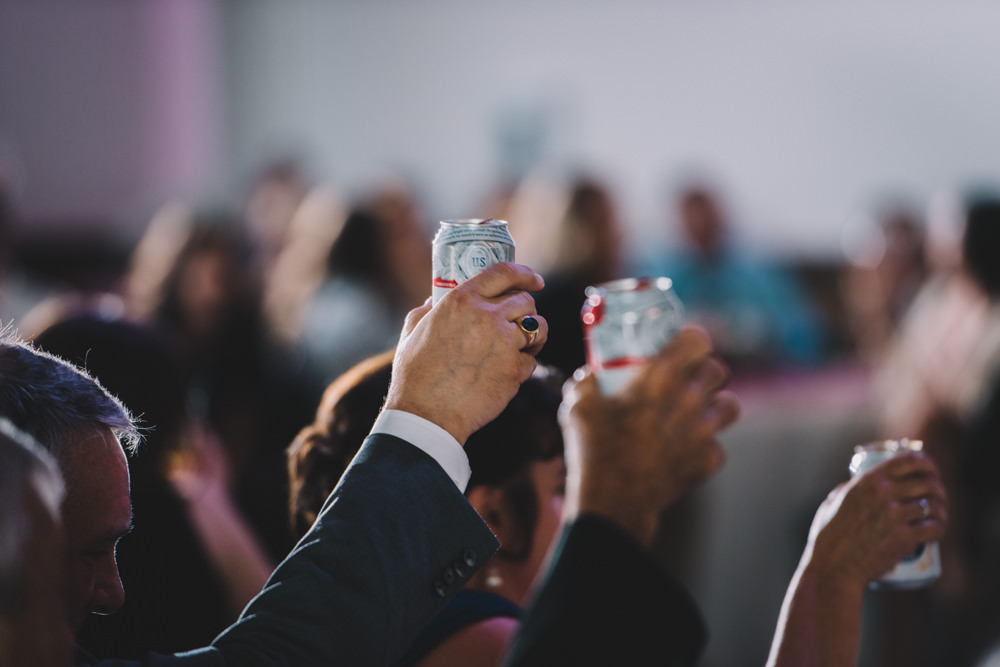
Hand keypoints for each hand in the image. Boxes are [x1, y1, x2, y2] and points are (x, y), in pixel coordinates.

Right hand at [384, 262, 546, 444]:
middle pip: (525, 301)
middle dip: (526, 310)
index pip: (503, 272)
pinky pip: (531, 360)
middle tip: (520, 321)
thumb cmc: (414, 375)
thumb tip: (434, 300)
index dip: (524, 273)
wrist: (426, 414)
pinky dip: (523, 365)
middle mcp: (486, 316)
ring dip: (534, 334)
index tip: (534, 280)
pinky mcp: (514, 369)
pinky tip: (506, 372)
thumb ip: (426, 310)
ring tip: (523, 344)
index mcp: (461, 300)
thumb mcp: (413, 332)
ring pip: (538, 328)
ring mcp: (504, 343)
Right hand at [560, 325, 739, 545]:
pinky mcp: (708, 460)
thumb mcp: (577, 405)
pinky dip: (704, 446)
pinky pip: (717, 444)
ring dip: (714, 405)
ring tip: (694, 412)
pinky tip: (684, 449)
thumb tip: (590, 374)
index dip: (691, 340)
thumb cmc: (594, 449)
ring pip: (730, 405)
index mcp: (661, 377)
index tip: (681, 346)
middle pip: (718, 370)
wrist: (614, 502)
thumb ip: (586, 381)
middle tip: (687, 379)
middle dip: (704, 371)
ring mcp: (703, 431)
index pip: (697, 340)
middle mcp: (689, 399)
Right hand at [806, 452, 947, 588]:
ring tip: (940, 516)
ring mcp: (894, 515)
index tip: (932, 471)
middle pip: (927, 483)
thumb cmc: (829, 535)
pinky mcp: (904, 538)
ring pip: (934, 505)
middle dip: (939, 489)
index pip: (909, 460)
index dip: (927, 464)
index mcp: (868, 480)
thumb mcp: (834, 501)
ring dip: (942, 510)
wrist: (833, 565)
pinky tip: (938, 530)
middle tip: (938, 499)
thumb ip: (849, 488)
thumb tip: (858, 483)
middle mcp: (883, 493)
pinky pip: (934, 527)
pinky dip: (940, 528)